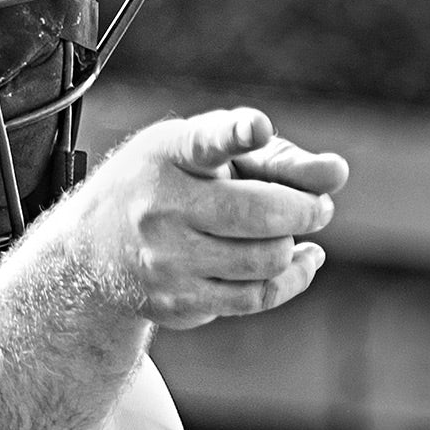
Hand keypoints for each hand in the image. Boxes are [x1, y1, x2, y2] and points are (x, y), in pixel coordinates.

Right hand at [74, 107, 348, 328]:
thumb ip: (274, 156)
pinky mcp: (177, 302)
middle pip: (259, 215)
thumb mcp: (204, 153)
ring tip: (295, 233)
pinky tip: (301, 261)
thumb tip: (338, 174)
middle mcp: (161, 208)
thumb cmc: (167, 185)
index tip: (258, 128)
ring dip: (293, 246)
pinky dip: (292, 277)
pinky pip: (257, 297)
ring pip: (265, 261)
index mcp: (169, 156)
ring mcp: (166, 261)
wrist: (92, 250)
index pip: (204, 142)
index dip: (235, 136)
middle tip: (317, 207)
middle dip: (306, 211)